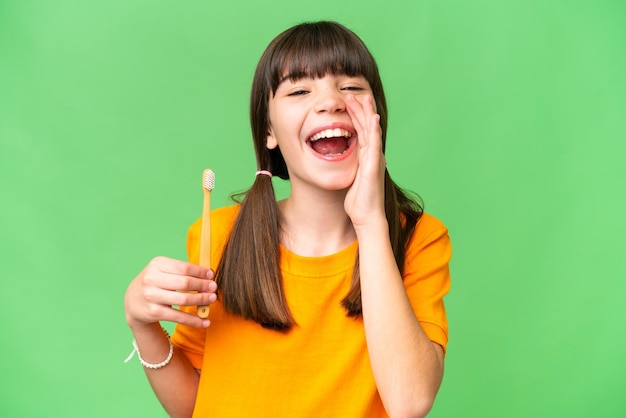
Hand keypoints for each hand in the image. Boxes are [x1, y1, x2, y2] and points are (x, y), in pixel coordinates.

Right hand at [124, 256, 216, 330]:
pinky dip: (194, 320)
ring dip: (201, 300)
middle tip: (214, 288)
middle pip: (185, 282)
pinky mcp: (154, 312)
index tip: (211, 275)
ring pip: (184, 299)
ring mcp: (151, 296)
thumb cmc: (155, 283)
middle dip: (203, 285)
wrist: (132, 302)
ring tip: (212, 299)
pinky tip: (205, 322)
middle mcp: (152, 279)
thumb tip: (208, 274)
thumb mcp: (163, 271)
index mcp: (157, 264)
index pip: (184, 267)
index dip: (200, 272)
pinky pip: (178, 317)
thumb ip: (182, 271)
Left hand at [344, 94, 386, 227]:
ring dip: (366, 113)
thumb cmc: (358, 202)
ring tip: (362, 97)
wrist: (367, 217)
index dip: (356, 117)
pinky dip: (373, 130)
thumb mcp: (350, 180)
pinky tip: (373, 118)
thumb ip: (348, 169)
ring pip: (371, 131)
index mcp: (366, 157)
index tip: (349, 103)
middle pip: (367, 127)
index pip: (361, 132)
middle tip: (356, 93)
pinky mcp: (374, 165)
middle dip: (361, 109)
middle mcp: (372, 155)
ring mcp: (375, 159)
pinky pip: (374, 144)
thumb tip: (338, 165)